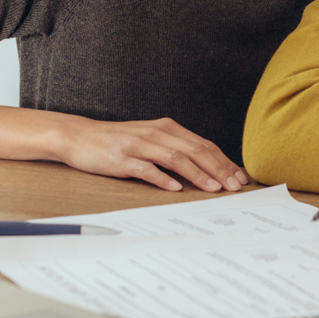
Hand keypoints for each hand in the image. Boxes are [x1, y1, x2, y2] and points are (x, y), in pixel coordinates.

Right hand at [52, 116, 249, 192]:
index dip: (223, 161)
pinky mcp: (122, 158)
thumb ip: (174, 149)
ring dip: (198, 174)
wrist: (79, 136)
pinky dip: (163, 178)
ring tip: (213, 189)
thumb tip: (204, 167)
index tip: (239, 177)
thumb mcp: (149, 139)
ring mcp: (139, 145)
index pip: (203, 145)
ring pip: (176, 158)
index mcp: (166, 128)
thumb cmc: (117, 141)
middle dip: (218, 169)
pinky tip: (175, 188)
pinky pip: (146, 169)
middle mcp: (156, 133)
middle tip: (234, 186)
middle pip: (195, 150)